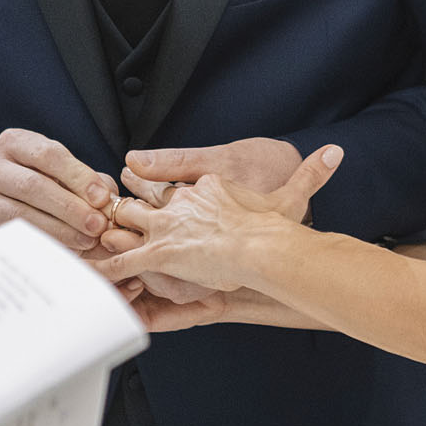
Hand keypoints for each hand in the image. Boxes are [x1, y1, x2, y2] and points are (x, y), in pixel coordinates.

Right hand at [0, 128, 115, 252]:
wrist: (6, 205)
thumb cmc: (46, 183)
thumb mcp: (66, 173)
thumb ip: (90, 183)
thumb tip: (111, 203)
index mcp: (13, 142)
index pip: (49, 155)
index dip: (78, 176)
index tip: (102, 198)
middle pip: (33, 186)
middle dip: (70, 207)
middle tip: (98, 225)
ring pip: (20, 214)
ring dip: (59, 229)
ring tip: (87, 240)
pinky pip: (11, 238)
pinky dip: (40, 244)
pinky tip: (64, 251)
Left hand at [97, 147, 343, 292]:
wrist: (262, 245)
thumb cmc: (276, 225)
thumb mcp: (293, 196)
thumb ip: (312, 174)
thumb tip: (338, 152)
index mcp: (210, 186)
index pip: (181, 183)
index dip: (167, 187)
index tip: (157, 182)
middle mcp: (183, 202)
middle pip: (147, 196)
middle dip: (127, 199)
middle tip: (108, 201)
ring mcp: (167, 225)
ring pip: (127, 221)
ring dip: (108, 228)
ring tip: (87, 234)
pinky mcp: (158, 251)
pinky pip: (123, 259)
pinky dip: (105, 267)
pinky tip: (88, 273)